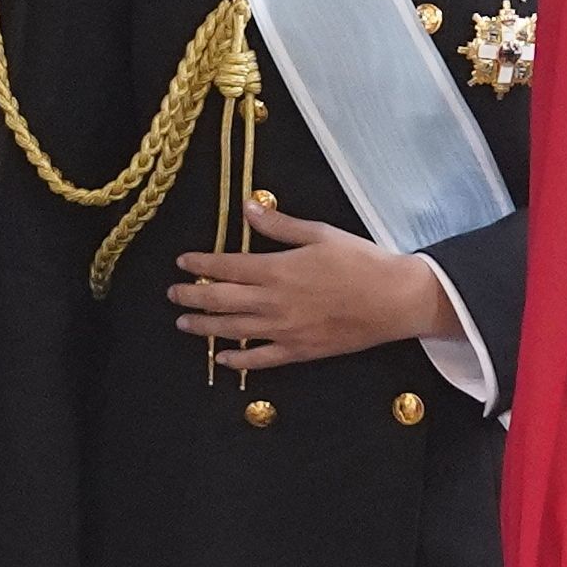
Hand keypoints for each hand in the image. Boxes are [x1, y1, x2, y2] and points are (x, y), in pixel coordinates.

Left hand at [171, 199, 454, 371]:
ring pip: (234, 329)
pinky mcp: (299, 351)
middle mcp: (274, 301)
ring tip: (184, 322)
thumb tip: (248, 207)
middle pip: (221, 300)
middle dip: (192, 295)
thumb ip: (279, 225)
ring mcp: (285, 330)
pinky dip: (238, 359)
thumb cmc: (360, 261)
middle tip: (173, 293)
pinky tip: (221, 358)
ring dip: (204, 326)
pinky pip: (261, 359)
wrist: (393, 299)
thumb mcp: (319, 233)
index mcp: (278, 269)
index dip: (201, 264)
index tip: (183, 262)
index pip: (227, 266)